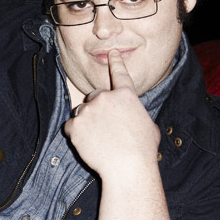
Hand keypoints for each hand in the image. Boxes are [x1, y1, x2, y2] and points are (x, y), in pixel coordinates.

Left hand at [62, 50, 159, 180]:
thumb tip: (130, 116)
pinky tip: (88, 144)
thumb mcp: (148, 125)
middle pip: (95, 96)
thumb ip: (134, 114)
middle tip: (104, 125)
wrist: (128, 167)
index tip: (111, 53)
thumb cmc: (143, 150)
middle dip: (97, 107)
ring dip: (86, 121)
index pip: (120, 74)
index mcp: (126, 96)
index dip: (115, 63)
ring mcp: (88, 110)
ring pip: (81, 111)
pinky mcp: (75, 125)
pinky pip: (71, 126)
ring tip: (98, 138)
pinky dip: (76, 134)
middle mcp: (105, 98)